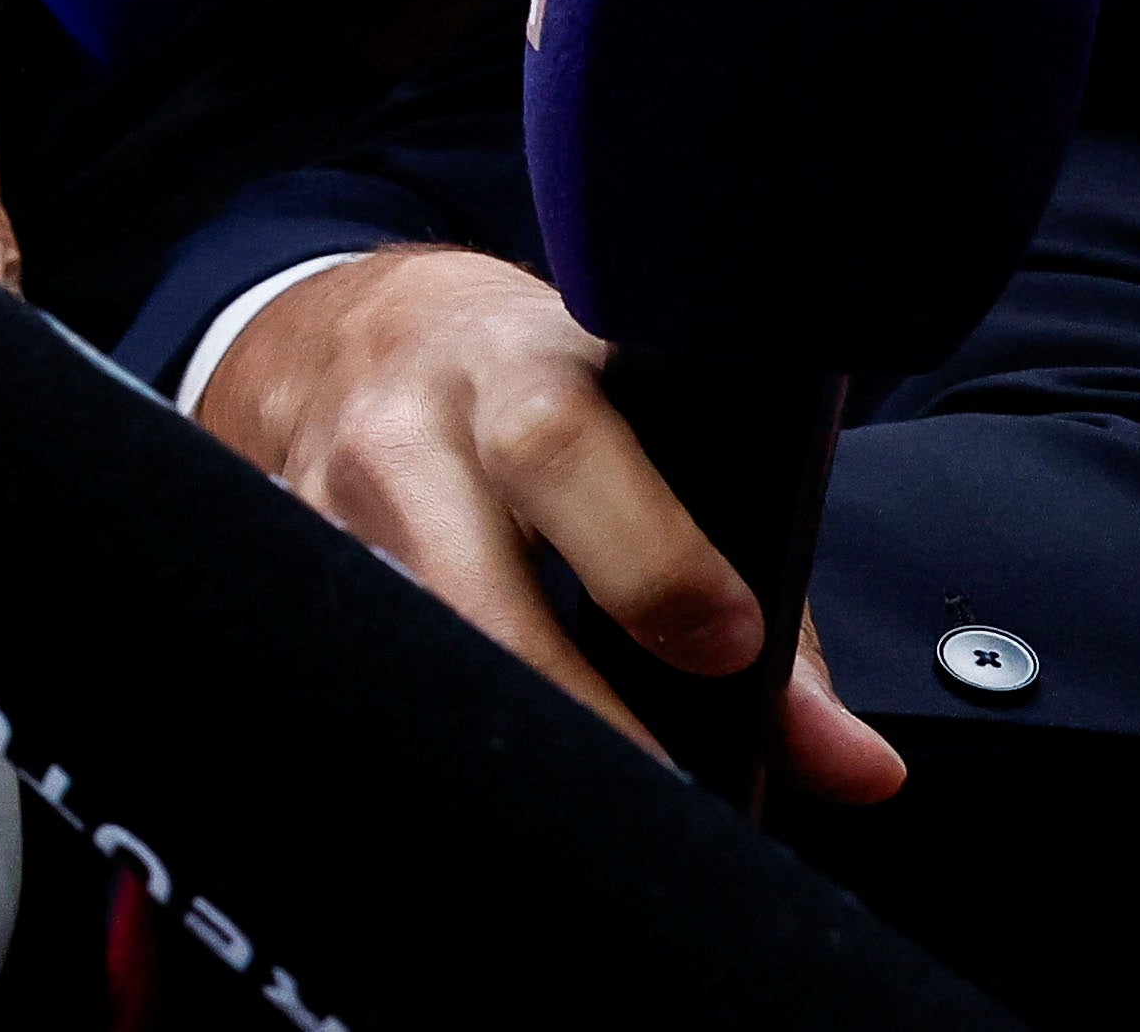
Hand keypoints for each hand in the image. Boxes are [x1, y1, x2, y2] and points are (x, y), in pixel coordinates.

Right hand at [197, 244, 904, 802]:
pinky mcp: (286, 565)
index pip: (567, 450)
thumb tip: (853, 767)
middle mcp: (410, 431)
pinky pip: (363, 671)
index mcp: (522, 367)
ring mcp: (328, 504)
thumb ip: (766, 598)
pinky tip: (495, 765)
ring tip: (590, 807)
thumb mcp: (653, 428)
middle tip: (668, 787)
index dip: (648, 558)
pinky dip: (435, 728)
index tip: (727, 648)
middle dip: (579, 704)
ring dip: (505, 733)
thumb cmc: (535, 384)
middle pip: (476, 584)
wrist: (351, 331)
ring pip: (410, 648)